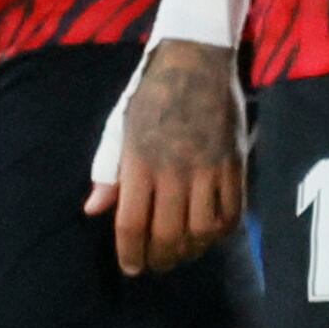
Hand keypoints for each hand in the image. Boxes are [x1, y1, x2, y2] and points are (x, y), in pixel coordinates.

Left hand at [82, 39, 243, 274]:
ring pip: (202, 231)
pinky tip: (210, 234)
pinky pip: (233, 212)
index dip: (130, 254)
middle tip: (156, 265)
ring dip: (191, 251)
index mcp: (140, 162)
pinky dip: (221, 232)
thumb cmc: (151, 95)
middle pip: (168, 235)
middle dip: (160, 259)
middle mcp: (175, 171)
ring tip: (182, 254)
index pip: (132, 224)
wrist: (197, 60)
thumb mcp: (120, 127)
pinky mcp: (235, 165)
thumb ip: (108, 170)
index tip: (131, 267)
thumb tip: (94, 210)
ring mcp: (209, 170)